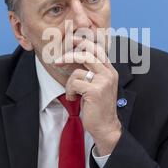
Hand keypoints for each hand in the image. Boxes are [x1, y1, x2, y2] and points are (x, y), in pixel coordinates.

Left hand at [54, 38, 120, 155]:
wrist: (106, 127)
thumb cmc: (97, 106)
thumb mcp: (97, 85)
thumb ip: (90, 71)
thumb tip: (73, 56)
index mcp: (110, 70)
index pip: (97, 49)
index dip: (83, 43)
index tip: (71, 40)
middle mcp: (109, 74)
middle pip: (87, 53)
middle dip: (69, 55)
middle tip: (57, 61)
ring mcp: (103, 81)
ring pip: (77, 72)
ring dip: (69, 84)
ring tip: (73, 94)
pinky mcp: (95, 91)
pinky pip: (74, 84)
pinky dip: (70, 92)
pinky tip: (74, 99)